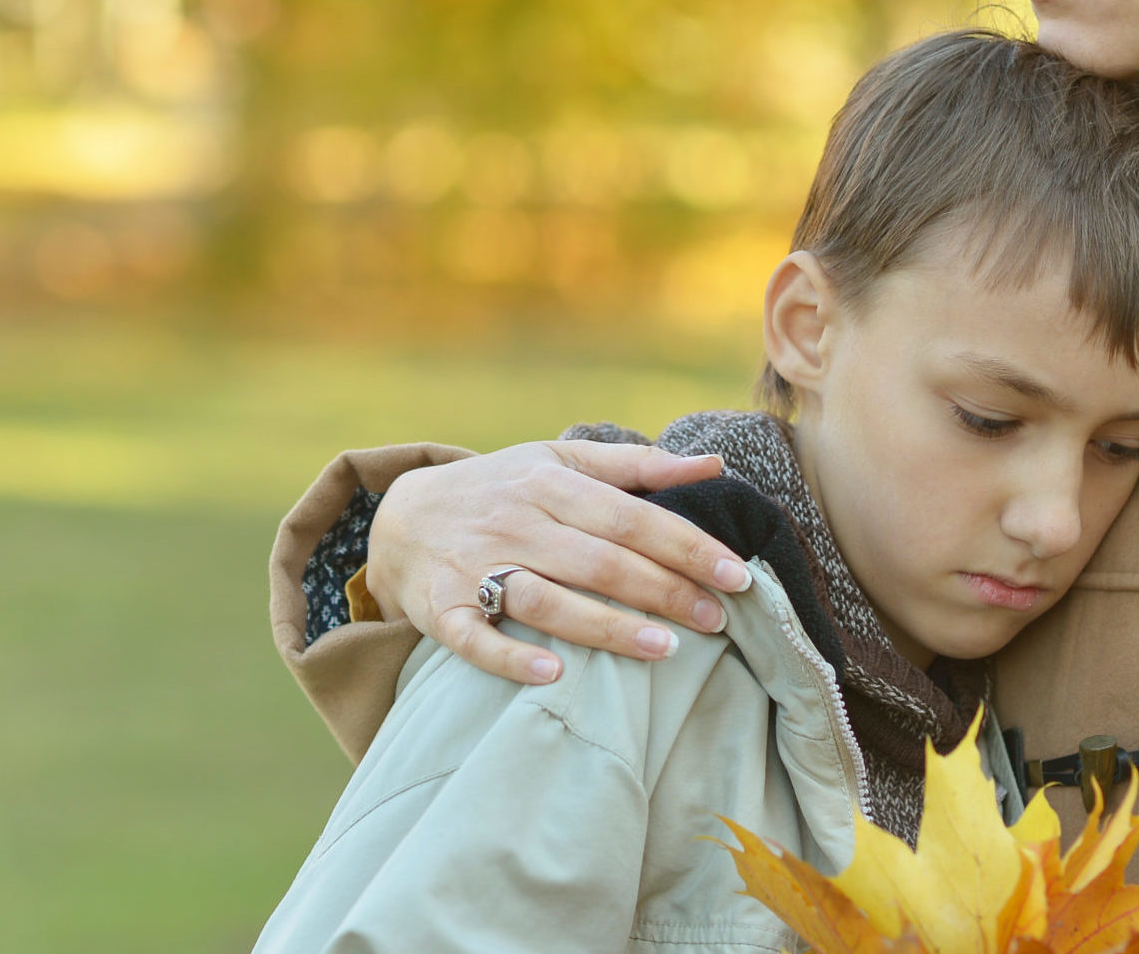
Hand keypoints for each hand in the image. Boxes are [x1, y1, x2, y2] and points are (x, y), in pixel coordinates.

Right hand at [364, 440, 751, 684]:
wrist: (402, 517)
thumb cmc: (502, 490)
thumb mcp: (559, 463)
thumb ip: (636, 466)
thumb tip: (713, 465)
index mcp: (548, 484)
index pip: (628, 516)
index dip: (684, 545)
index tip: (735, 573)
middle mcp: (514, 523)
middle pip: (599, 561)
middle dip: (663, 591)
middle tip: (718, 619)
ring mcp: (475, 567)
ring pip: (547, 601)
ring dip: (607, 628)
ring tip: (666, 649)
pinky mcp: (443, 610)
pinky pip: (477, 638)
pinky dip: (511, 657)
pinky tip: (554, 675)